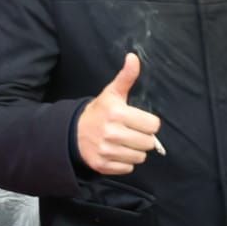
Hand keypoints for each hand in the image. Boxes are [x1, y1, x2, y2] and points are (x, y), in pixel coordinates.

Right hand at [76, 53, 161, 174]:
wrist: (73, 132)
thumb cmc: (99, 111)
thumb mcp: (112, 93)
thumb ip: (126, 77)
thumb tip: (133, 57)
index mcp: (117, 113)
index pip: (153, 125)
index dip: (149, 123)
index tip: (139, 121)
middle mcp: (112, 133)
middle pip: (148, 143)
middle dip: (143, 137)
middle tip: (131, 132)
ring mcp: (107, 151)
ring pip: (140, 157)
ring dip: (135, 150)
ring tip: (124, 142)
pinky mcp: (103, 165)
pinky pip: (128, 168)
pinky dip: (125, 162)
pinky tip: (117, 152)